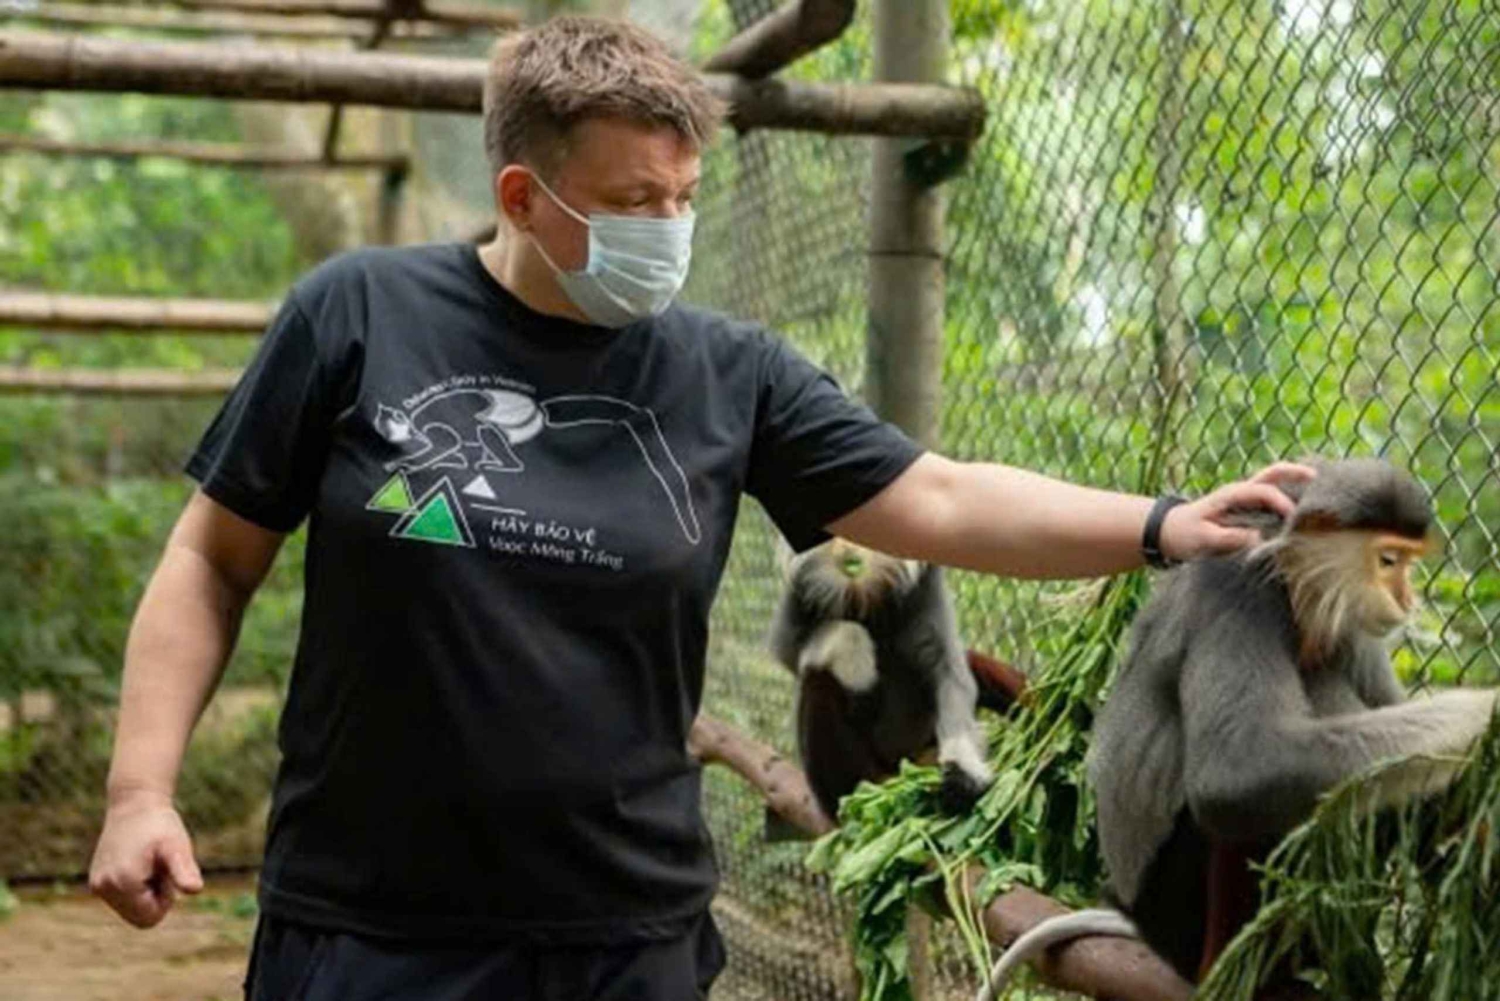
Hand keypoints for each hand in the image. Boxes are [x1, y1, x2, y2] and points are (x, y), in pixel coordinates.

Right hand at [88, 791, 202, 927]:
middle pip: (139, 918)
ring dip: (144, 892)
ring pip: (130, 910)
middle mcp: (103, 888)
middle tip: (158, 867)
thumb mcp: (176, 847)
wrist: (135, 803)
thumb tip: (196, 890)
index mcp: (123, 883)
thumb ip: (184, 870)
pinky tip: (138, 862)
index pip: (150, 919)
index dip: (166, 899)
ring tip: (148, 863)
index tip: (166, 871)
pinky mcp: (96, 881)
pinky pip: (121, 900)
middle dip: (154, 898)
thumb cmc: (160, 825)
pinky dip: (134, 887)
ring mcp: (96, 885)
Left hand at [1159, 461, 1316, 560]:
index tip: (1294, 520)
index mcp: (1231, 495)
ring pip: (1274, 480)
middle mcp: (1240, 491)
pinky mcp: (1246, 507)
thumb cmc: (1185, 535)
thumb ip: (1231, 538)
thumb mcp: (1205, 539)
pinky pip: (1271, 494)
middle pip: (1272, 474)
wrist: (1169, 531)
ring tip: (1321, 487)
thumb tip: (1259, 539)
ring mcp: (1244, 497)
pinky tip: (1304, 502)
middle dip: (1295, 473)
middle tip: (1320, 479)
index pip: (1262, 492)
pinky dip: (1289, 492)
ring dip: (1296, 480)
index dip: (1281, 503)